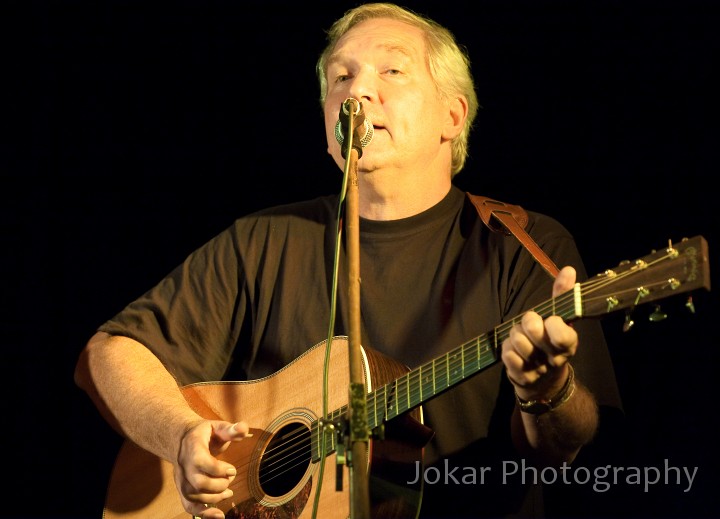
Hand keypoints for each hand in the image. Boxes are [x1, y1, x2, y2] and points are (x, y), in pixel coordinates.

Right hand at [173, 420, 250, 518]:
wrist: (182, 439)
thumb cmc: (205, 433)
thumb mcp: (218, 427)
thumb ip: (231, 429)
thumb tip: (243, 428)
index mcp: (192, 447)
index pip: (200, 462)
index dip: (218, 469)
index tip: (232, 469)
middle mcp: (184, 465)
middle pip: (198, 482)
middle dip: (219, 485)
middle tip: (231, 477)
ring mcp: (181, 478)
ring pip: (194, 496)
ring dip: (215, 498)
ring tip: (229, 492)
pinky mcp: (182, 488)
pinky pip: (188, 505)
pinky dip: (203, 513)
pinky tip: (219, 515)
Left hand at [501, 266, 577, 397]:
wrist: (544, 381)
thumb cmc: (551, 342)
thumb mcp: (561, 320)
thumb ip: (562, 295)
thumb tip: (568, 269)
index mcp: (569, 342)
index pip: (560, 332)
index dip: (551, 323)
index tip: (550, 320)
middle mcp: (555, 358)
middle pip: (532, 329)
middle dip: (527, 322)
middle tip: (530, 325)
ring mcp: (538, 369)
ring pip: (517, 340)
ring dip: (515, 335)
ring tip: (522, 338)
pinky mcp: (522, 378)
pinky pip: (506, 354)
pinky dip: (507, 349)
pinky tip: (515, 352)